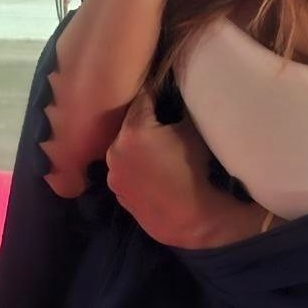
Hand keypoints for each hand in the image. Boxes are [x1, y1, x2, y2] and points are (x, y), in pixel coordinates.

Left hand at [105, 89, 216, 247]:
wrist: (191, 218)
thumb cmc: (194, 170)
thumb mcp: (191, 131)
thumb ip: (179, 109)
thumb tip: (178, 95)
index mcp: (134, 130)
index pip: (143, 97)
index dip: (156, 92)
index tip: (164, 89)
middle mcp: (115, 149)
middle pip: (130, 123)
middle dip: (145, 119)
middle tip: (163, 119)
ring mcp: (112, 173)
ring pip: (125, 147)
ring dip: (137, 144)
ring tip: (158, 148)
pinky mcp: (116, 191)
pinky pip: (124, 168)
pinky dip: (135, 165)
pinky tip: (153, 170)